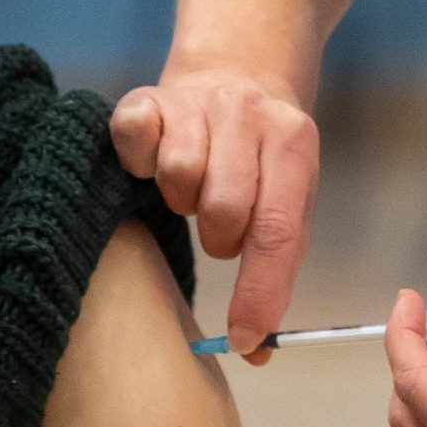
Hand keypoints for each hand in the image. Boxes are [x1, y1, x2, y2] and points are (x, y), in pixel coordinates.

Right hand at [109, 68, 318, 359]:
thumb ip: (276, 274)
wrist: (235, 73)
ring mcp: (195, 100)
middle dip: (220, 237)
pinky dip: (139, 164)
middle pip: (224, 206)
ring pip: (178, 174)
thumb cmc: (261, 160)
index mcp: (292, 142)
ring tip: (193, 188)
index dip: (258, 291)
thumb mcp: (288, 202)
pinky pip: (134, 142)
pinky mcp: (144, 98)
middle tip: (220, 228)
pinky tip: (155, 161)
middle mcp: (246, 111)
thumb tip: (257, 353)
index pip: (277, 229)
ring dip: (181, 199)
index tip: (245, 339)